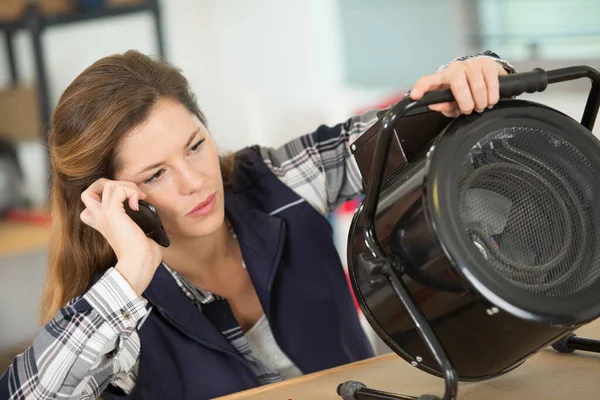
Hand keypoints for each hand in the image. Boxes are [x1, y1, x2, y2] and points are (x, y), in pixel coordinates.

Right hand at [80, 178, 161, 294]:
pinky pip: (118, 188)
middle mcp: (100, 218)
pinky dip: (130, 191)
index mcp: (103, 224)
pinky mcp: (111, 212)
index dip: (107, 197)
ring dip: (127, 186)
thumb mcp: (137, 234)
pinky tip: (137, 203)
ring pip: (106, 184)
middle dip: (111, 184)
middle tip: (130, 194)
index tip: (129, 205)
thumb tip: (149, 214)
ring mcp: (103, 214)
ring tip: (137, 198)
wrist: (139, 263)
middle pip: (89, 191)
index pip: (90, 205)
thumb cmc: (142, 254)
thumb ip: (137, 222)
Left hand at [410, 57, 509, 117]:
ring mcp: (471, 64)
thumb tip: (435, 105)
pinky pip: (491, 82)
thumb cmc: (466, 92)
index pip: (427, 81)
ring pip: (477, 85)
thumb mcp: (453, 103)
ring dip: (481, 101)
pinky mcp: (487, 64)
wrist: (485, 76)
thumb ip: (444, 106)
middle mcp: (455, 68)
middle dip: (466, 102)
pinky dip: (492, 96)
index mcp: (442, 78)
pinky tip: (490, 100)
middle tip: (470, 110)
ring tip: (481, 106)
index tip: (415, 96)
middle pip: (458, 85)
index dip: (421, 88)